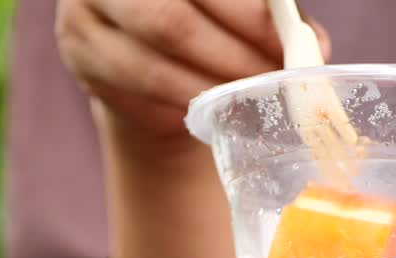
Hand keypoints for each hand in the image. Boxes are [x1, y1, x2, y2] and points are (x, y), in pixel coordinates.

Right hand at [56, 0, 327, 136]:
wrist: (143, 44)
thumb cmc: (204, 11)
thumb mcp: (233, 2)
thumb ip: (269, 14)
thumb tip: (314, 46)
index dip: (248, 14)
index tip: (290, 43)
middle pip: (173, 19)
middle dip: (232, 56)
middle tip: (272, 82)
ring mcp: (85, 11)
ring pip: (154, 61)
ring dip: (211, 88)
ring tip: (249, 100)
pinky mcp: (81, 54)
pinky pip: (137, 89)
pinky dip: (183, 102)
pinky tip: (212, 109)